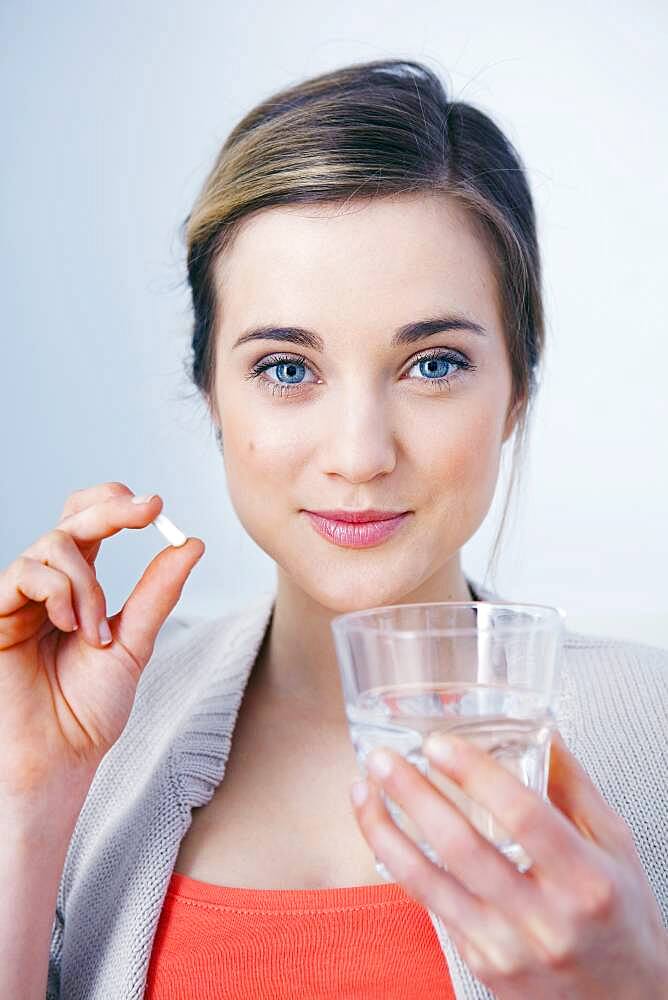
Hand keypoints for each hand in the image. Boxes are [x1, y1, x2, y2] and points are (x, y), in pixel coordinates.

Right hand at [0, 482, 204, 823]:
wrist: (60, 758)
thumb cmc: (89, 710)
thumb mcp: (133, 643)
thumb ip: (156, 593)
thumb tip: (191, 545)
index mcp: (79, 586)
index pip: (90, 522)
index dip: (117, 504)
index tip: (156, 508)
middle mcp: (48, 584)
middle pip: (72, 519)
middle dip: (113, 508)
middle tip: (149, 510)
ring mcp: (20, 597)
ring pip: (54, 545)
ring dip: (89, 583)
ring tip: (96, 632)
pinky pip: (26, 574)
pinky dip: (60, 593)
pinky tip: (70, 628)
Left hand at [350, 729, 667, 998]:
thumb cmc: (622, 918)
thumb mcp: (615, 846)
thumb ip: (573, 786)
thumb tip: (537, 728)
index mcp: (586, 880)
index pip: (523, 815)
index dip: (474, 773)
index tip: (438, 743)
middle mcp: (545, 919)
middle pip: (462, 846)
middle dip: (413, 794)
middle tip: (383, 758)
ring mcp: (507, 948)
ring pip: (428, 882)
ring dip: (386, 829)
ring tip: (363, 789)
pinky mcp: (482, 965)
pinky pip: (431, 905)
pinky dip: (400, 863)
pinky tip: (384, 830)